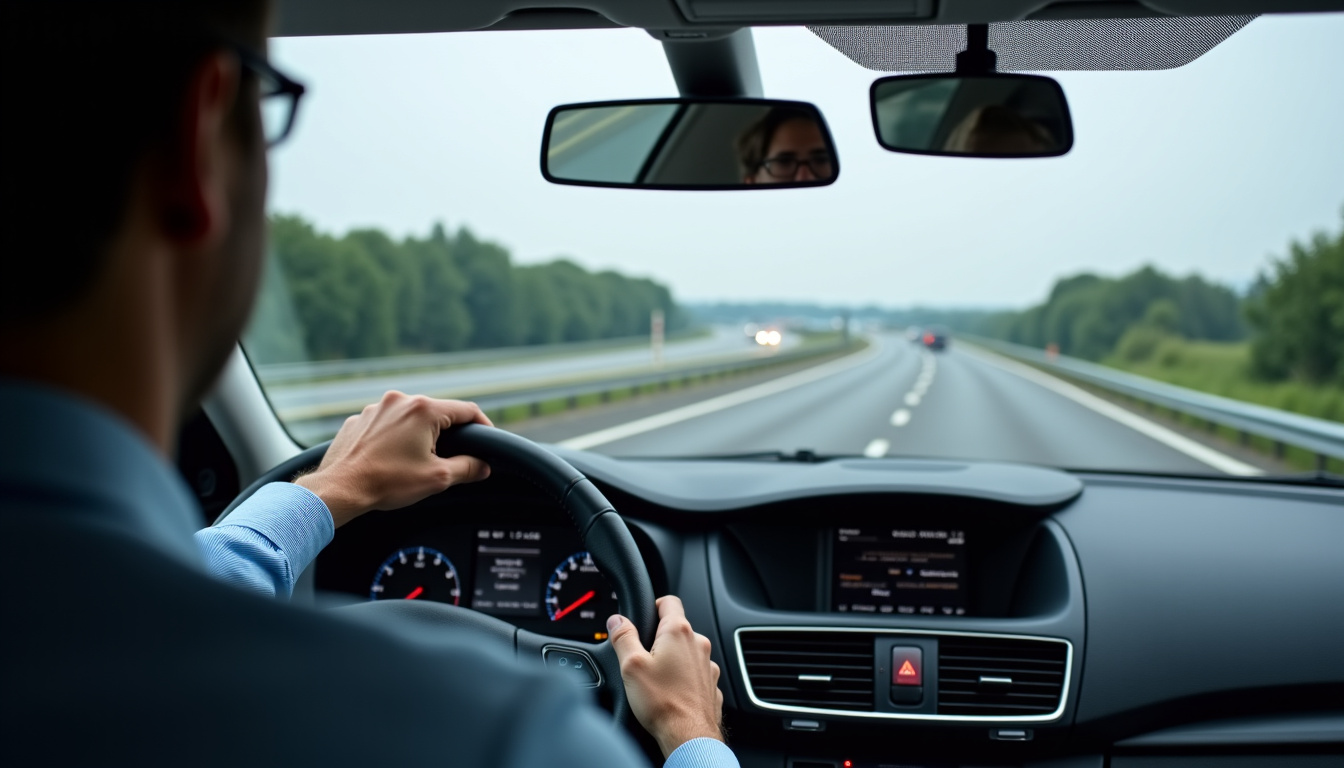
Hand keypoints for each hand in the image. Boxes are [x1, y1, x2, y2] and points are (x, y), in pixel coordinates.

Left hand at [294, 391, 492, 526]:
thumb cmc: (386, 482)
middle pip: (436, 413)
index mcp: (423, 410)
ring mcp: (376, 409)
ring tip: (414, 462)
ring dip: (418, 436)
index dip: (482, 424)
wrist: (339, 489)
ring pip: (409, 418)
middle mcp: (399, 401)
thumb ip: (467, 468)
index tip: (487, 438)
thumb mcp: (437, 478)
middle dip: (446, 434)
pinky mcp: (359, 420)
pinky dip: (394, 438)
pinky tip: (391, 460)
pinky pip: (386, 424)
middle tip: (449, 458)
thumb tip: (483, 466)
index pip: (466, 410)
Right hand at [608, 596, 724, 758]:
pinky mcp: (711, 684)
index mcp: (678, 632)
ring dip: (673, 659)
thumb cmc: (662, 703)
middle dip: (659, 638)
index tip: (645, 614)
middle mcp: (698, 644)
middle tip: (642, 656)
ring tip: (656, 679)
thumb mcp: (631, 666)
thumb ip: (623, 637)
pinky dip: (683, 677)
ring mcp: (708, 665)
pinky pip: (695, 672)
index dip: (654, 604)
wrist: (688, 736)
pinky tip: (670, 692)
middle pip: (677, 628)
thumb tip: (616, 620)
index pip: (669, 601)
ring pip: (687, 652)